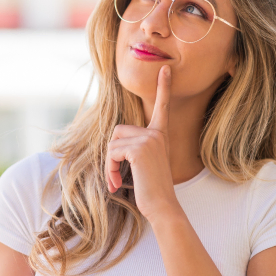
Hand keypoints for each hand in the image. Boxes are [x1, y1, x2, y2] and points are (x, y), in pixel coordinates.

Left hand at [105, 65, 179, 222]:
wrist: (162, 206)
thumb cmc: (151, 190)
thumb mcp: (144, 164)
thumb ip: (135, 148)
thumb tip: (114, 144)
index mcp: (160, 135)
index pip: (162, 107)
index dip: (163, 87)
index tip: (165, 69)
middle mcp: (157, 133)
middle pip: (118, 131)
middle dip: (111, 154)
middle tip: (116, 176)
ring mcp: (149, 139)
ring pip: (112, 143)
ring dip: (109, 165)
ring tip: (118, 181)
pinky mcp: (140, 148)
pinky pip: (112, 152)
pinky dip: (109, 169)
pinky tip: (118, 184)